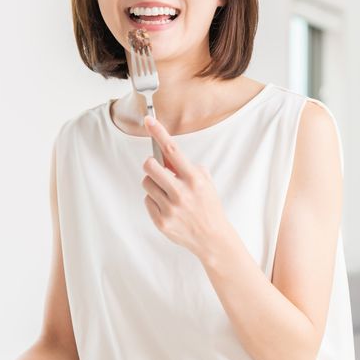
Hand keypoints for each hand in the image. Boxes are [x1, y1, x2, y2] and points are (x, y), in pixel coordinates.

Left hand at [142, 116, 232, 257]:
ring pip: (147, 184)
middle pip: (150, 166)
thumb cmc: (208, 206)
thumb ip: (186, 167)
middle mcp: (181, 193)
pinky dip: (154, 201)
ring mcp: (170, 208)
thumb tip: (165, 156)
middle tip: (157, 169)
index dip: (159, 133)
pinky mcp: (162, 221)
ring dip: (154, 184)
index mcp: (194, 179)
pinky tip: (168, 207)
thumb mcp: (205, 182)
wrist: (212, 238)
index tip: (149, 120)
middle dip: (151, 165)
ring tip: (167, 192)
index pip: (172, 151)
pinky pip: (147, 201)